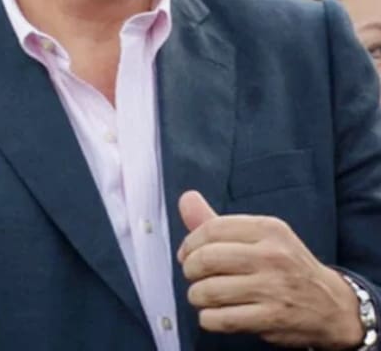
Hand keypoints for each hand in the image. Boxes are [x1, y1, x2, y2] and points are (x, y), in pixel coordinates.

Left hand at [177, 190, 362, 347]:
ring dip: (197, 296)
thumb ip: (219, 222)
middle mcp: (273, 256)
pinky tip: (215, 315)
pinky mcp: (273, 318)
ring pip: (208, 291)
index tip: (186, 255)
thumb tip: (186, 199)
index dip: (189, 243)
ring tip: (203, 297)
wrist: (333, 306)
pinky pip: (220, 319)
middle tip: (194, 277)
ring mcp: (274, 288)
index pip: (212, 229)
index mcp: (269, 229)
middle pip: (206, 259)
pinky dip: (208, 319)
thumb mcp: (261, 238)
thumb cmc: (286, 268)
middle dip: (190, 270)